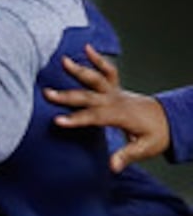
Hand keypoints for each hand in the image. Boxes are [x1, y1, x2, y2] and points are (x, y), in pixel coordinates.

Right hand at [46, 46, 171, 169]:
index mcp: (121, 116)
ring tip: (63, 61)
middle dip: (67, 96)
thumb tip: (113, 167)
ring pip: (96, 79)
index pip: (95, 117)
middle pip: (89, 97)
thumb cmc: (156, 135)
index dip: (76, 119)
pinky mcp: (117, 88)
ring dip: (80, 70)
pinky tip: (87, 48)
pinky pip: (108, 70)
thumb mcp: (146, 148)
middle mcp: (117, 100)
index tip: (57, 121)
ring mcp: (117, 92)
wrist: (169, 120)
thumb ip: (127, 155)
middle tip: (47, 93)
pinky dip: (98, 59)